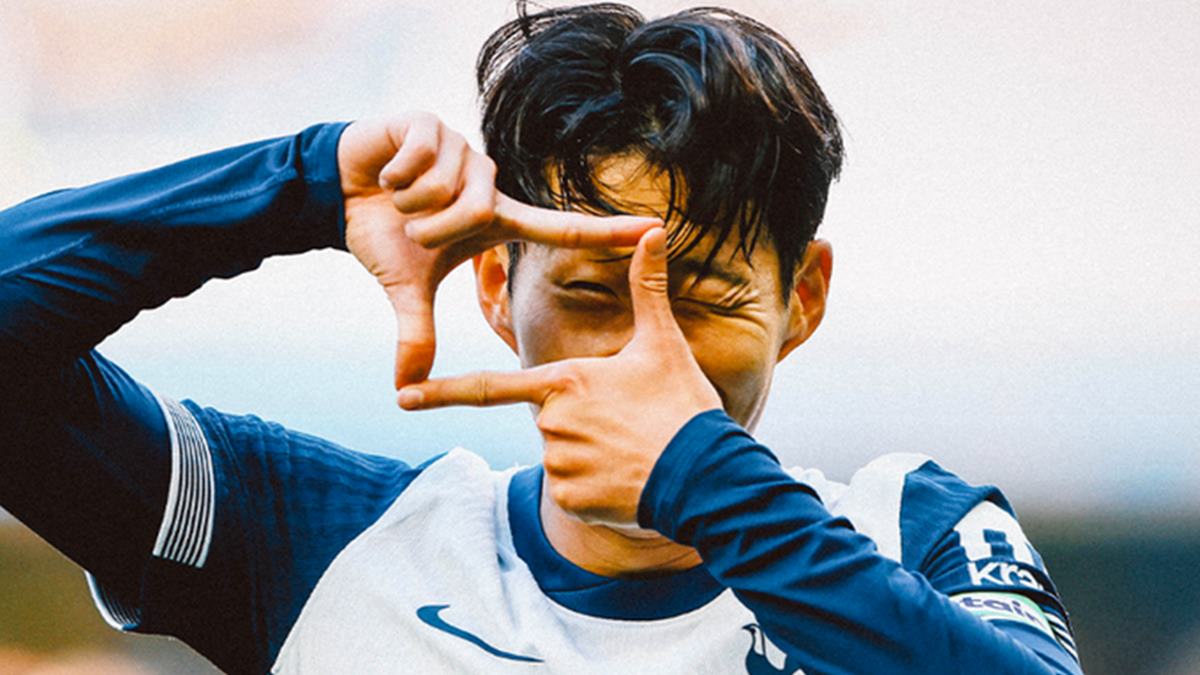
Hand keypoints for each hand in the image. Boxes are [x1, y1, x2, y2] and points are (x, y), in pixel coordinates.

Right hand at [337, 113, 659, 387]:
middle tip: (411, 226)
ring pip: (444, 188)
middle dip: (430, 228)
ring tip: (398, 196)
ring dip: (408, 202)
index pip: (562, 228)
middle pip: (474, 213)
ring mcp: (464, 149)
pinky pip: (418, 160)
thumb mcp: (406, 287)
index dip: (608, 232)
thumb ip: (417, 334)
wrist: (339, 189)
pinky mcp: (431, 124)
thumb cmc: (384, 234)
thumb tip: (405, 390)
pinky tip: (387, 172)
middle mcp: (490, 182)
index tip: (656, 229)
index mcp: (497, 218)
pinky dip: (393, 174)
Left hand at [396, 228, 722, 526]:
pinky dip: (595, 487)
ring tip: (632, 450)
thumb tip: (653, 231)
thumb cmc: (681, 407)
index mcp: (562, 383)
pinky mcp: (571, 500)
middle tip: (625, 423)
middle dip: (579, 421)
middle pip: (548, 420)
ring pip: (560, 456)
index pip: (489, 388)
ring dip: (589, 454)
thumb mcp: (663, 344)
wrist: (706, 476)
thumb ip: (647, 289)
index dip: (442, 392)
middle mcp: (551, 424)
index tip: (404, 397)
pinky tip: (627, 479)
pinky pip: (572, 490)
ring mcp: (558, 465)